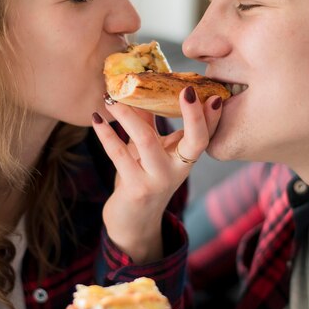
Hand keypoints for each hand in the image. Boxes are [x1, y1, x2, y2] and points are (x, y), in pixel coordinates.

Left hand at [92, 87, 222, 262]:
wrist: (133, 220)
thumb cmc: (144, 177)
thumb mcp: (152, 149)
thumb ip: (149, 122)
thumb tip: (139, 88)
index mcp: (186, 158)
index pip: (206, 134)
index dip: (212, 116)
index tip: (211, 94)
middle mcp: (179, 170)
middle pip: (195, 141)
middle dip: (193, 115)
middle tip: (185, 89)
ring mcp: (158, 180)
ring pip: (147, 141)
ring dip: (128, 116)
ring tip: (112, 99)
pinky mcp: (136, 189)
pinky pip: (119, 154)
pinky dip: (106, 134)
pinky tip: (96, 118)